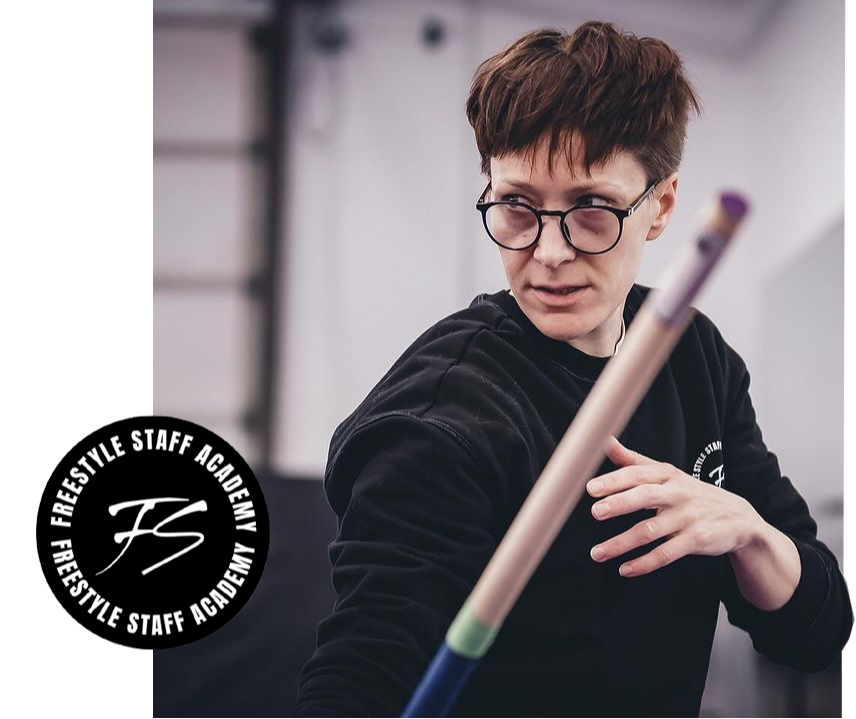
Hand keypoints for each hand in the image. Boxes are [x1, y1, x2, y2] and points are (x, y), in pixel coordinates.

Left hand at [587, 436, 763, 576]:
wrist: (739, 519)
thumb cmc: (693, 494)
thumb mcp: (668, 474)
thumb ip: (635, 461)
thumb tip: (606, 441)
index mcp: (668, 475)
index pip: (639, 474)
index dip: (615, 480)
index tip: (591, 488)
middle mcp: (678, 494)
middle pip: (646, 496)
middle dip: (620, 503)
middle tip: (595, 512)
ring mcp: (688, 518)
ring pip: (650, 530)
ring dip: (621, 543)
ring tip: (597, 553)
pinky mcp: (696, 540)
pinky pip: (666, 554)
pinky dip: (644, 563)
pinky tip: (624, 569)